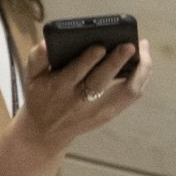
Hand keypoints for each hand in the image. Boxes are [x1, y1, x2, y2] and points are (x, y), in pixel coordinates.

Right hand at [13, 37, 151, 152]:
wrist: (46, 131)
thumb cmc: (41, 95)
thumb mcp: (31, 76)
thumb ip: (37, 57)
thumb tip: (48, 43)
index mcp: (58, 88)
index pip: (75, 73)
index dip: (88, 60)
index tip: (99, 46)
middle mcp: (79, 101)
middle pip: (101, 81)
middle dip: (116, 63)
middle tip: (129, 45)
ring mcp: (98, 109)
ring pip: (125, 91)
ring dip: (138, 71)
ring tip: (144, 49)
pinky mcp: (109, 113)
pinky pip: (130, 96)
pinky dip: (140, 78)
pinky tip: (143, 62)